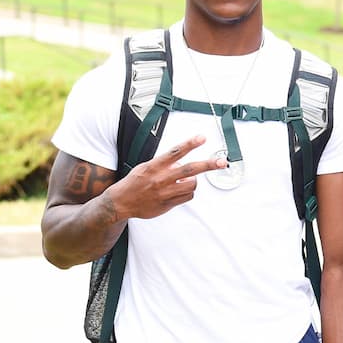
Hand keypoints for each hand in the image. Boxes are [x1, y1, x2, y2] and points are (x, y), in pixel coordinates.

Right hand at [109, 135, 225, 220]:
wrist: (120, 202)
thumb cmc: (135, 182)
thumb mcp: (146, 167)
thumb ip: (165, 164)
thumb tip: (181, 162)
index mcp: (154, 166)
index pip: (175, 152)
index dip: (190, 144)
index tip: (202, 138)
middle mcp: (161, 179)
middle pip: (190, 169)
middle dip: (208, 165)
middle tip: (222, 162)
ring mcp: (165, 192)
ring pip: (192, 184)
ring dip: (193, 181)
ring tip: (185, 181)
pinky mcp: (168, 204)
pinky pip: (188, 196)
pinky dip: (188, 192)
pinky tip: (180, 191)